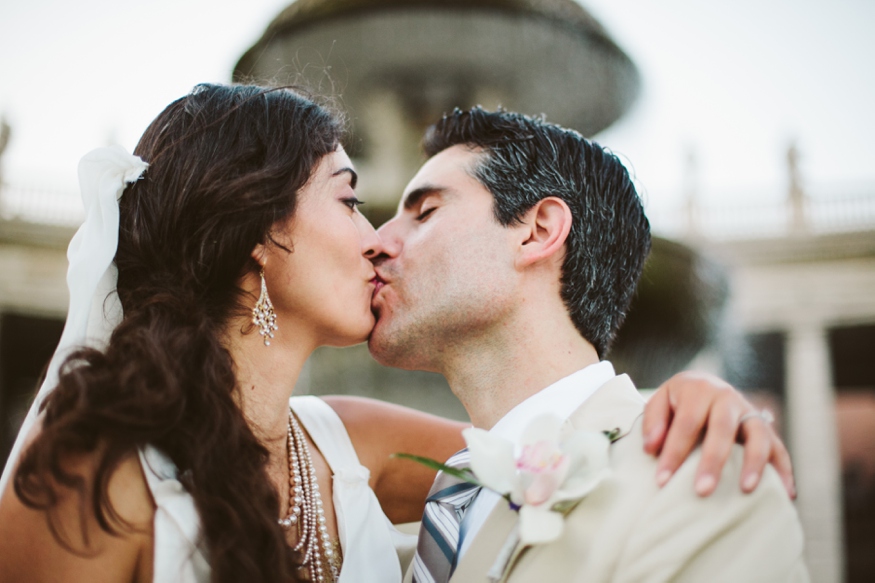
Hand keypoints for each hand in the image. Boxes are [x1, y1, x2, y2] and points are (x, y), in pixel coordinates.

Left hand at [642, 371, 795, 498]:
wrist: (704, 386)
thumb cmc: (677, 402)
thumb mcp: (660, 402)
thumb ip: (653, 422)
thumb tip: (651, 448)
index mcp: (698, 389)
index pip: (686, 423)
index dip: (674, 452)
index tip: (662, 480)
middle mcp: (727, 397)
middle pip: (722, 429)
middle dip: (713, 461)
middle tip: (702, 491)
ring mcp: (749, 411)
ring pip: (758, 435)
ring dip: (754, 463)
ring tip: (746, 489)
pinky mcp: (765, 427)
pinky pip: (779, 448)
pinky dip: (784, 470)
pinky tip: (785, 495)